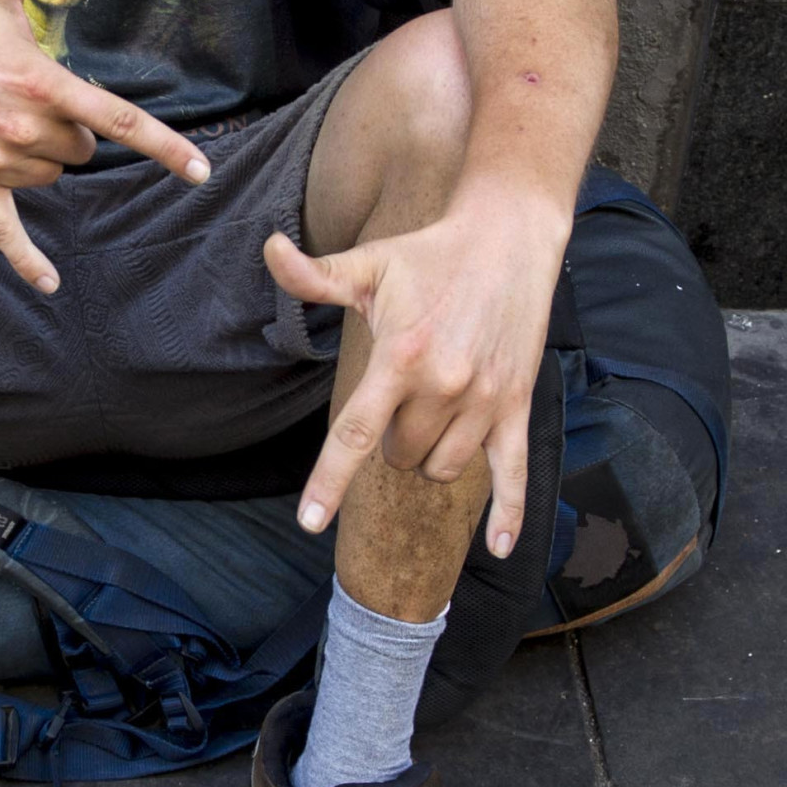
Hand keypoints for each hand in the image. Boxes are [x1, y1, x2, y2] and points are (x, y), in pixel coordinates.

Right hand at [0, 0, 208, 293]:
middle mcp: (21, 131)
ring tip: (3, 118)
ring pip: (50, 177)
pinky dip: (27, 260)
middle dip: (72, 129)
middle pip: (81, 150)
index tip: (200, 171)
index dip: (163, 146)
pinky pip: (3, 231)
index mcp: (37, 82)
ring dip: (45, 158)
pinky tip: (50, 285)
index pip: (115, 119)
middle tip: (30, 93)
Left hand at [263, 189, 570, 558]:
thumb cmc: (430, 254)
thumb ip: (315, 275)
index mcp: (400, 358)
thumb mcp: (369, 264)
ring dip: (429, 454)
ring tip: (434, 407)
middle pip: (398, 454)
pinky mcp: (517, 406)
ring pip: (441, 468)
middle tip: (401, 390)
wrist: (509, 238)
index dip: (330, 481)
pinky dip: (508, 514)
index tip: (311, 522)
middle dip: (391, 436)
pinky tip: (500, 547)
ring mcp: (485, 401)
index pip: (355, 433)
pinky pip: (512, 473)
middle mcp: (443, 386)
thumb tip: (269, 248)